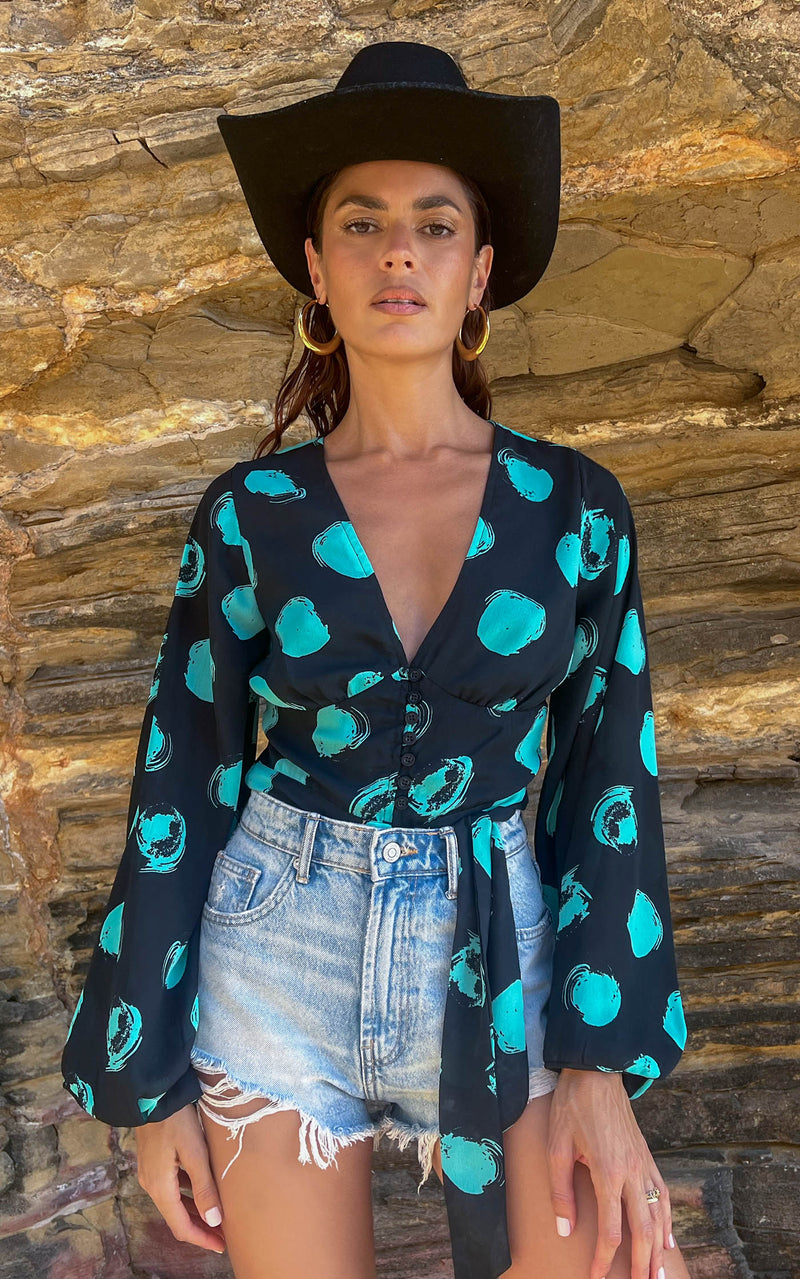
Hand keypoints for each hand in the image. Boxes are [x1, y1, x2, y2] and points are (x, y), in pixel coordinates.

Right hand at [135, 1102, 225, 1254]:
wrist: (152, 1092)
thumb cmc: (176, 1119)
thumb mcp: (195, 1152)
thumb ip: (204, 1187)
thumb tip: (214, 1221)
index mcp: (160, 1187)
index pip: (181, 1226)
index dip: (202, 1239)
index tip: (222, 1246)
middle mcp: (152, 1185)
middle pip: (177, 1218)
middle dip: (200, 1228)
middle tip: (224, 1234)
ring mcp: (151, 1173)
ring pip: (174, 1203)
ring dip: (195, 1213)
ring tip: (217, 1216)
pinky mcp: (154, 1162)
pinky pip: (172, 1189)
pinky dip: (188, 1197)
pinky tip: (203, 1192)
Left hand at [546, 1068, 672, 1278]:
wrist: (596, 1070)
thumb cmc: (572, 1107)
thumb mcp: (557, 1147)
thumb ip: (561, 1191)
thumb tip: (565, 1230)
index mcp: (608, 1172)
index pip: (610, 1230)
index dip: (605, 1259)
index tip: (597, 1278)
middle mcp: (632, 1172)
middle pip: (643, 1231)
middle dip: (643, 1264)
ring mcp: (644, 1164)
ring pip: (659, 1216)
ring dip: (659, 1249)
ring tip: (659, 1275)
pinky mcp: (648, 1156)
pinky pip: (663, 1195)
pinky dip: (668, 1221)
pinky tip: (668, 1239)